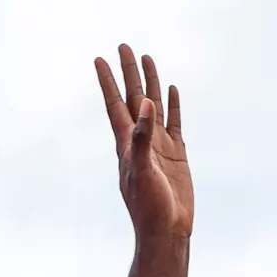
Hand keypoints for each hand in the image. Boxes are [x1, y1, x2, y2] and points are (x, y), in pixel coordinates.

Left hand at [95, 45, 191, 240]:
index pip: (114, 104)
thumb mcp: (142, 169)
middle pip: (134, 98)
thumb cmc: (148, 206)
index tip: (99, 59)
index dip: (107, 81)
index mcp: (126, 143)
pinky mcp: (176, 154)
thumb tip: (145, 103)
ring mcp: (159, 146)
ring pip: (154, 105)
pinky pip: (175, 122)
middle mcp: (140, 140)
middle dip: (129, 73)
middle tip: (124, 46)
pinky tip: (172, 91)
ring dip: (151, 83)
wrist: (166, 230)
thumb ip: (142, 137)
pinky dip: (174, 105)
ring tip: (149, 58)